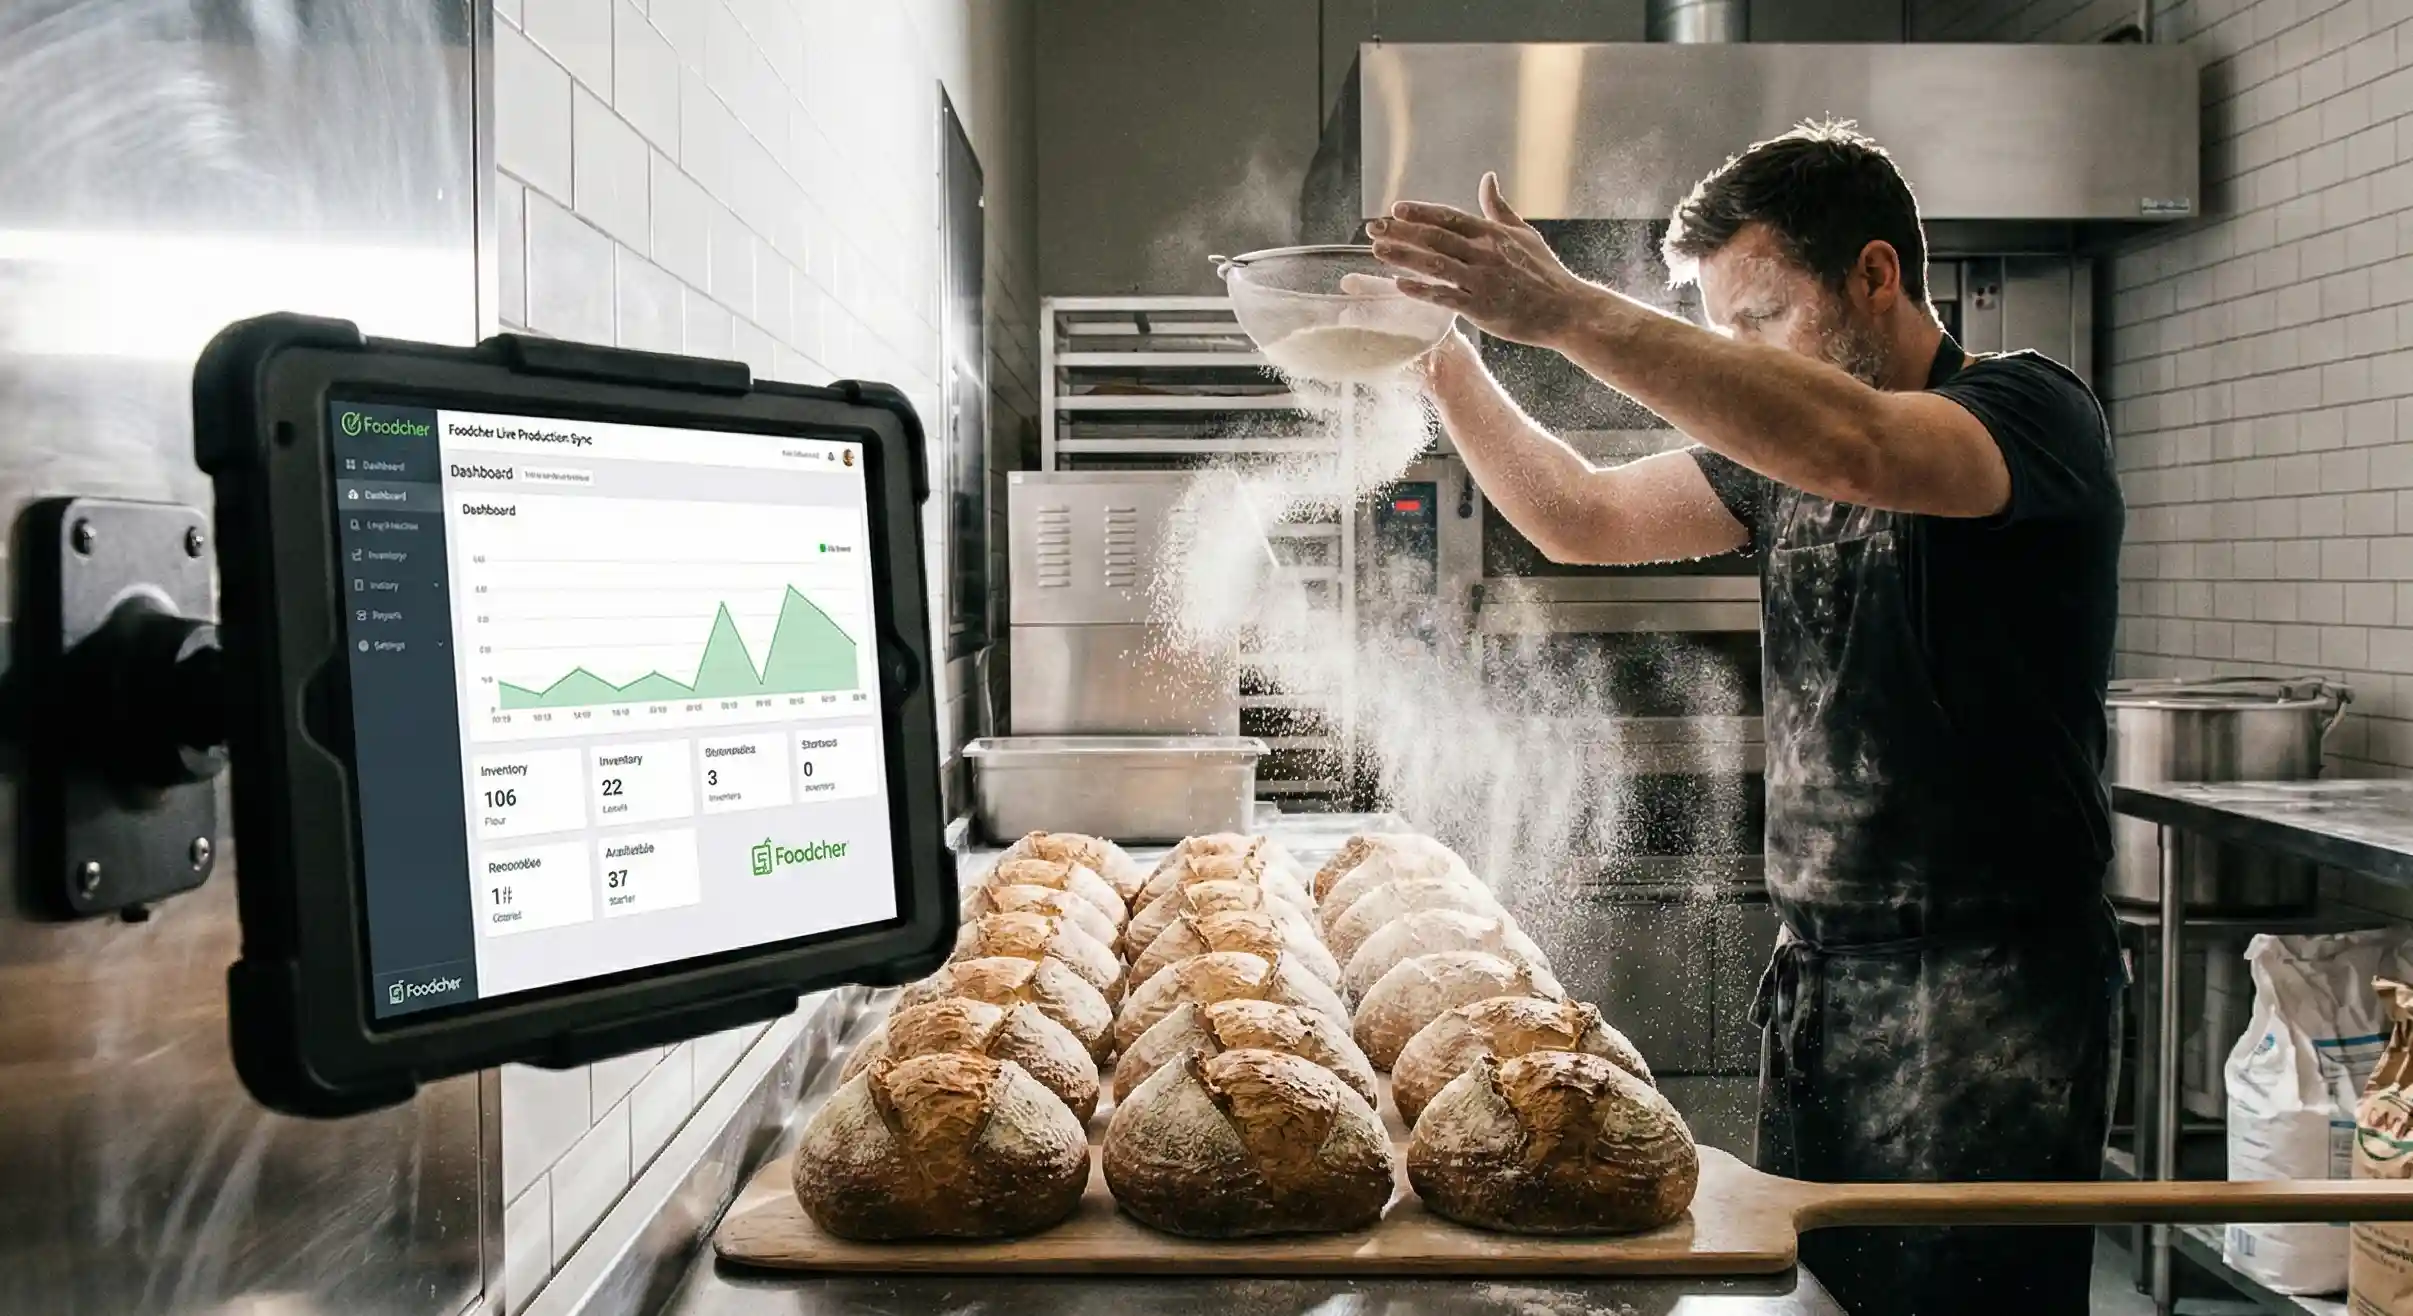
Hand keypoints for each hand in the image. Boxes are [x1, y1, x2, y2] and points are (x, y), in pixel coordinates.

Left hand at [1368, 173, 1596, 348]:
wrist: (1565, 310)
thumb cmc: (1545, 273)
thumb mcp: (1524, 234)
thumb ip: (1499, 208)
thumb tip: (1487, 178)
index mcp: (1492, 234)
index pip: (1449, 218)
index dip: (1420, 213)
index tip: (1396, 210)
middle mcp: (1484, 253)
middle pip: (1435, 238)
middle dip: (1401, 232)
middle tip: (1373, 229)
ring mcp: (1481, 280)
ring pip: (1434, 265)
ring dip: (1403, 257)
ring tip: (1377, 251)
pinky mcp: (1480, 307)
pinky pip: (1445, 296)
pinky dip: (1421, 290)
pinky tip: (1399, 285)